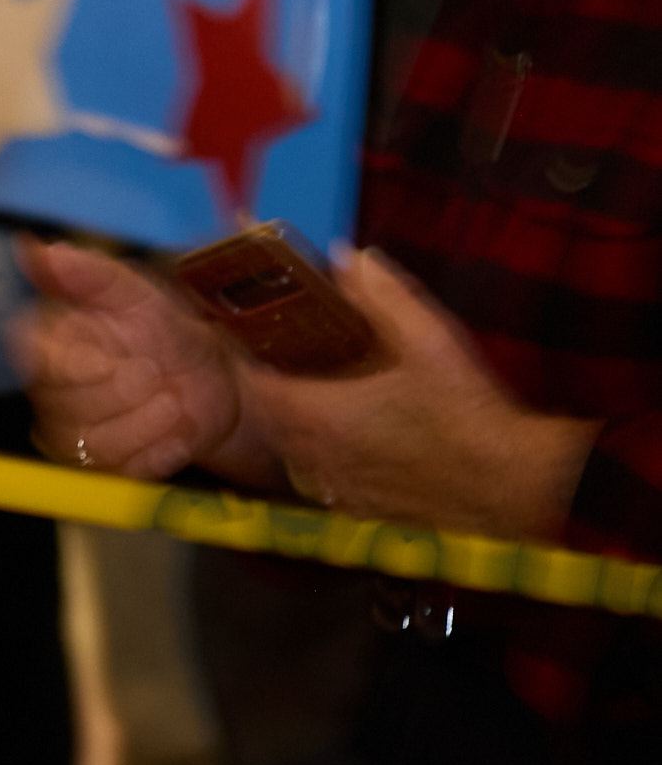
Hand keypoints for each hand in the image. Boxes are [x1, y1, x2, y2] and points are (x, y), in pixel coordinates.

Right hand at [16, 240, 257, 481]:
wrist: (216, 382)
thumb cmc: (168, 332)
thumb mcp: (137, 294)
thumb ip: (89, 274)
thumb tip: (39, 250)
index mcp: (50, 346)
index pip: (35, 363)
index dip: (73, 367)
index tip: (112, 359)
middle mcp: (54, 393)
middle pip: (64, 410)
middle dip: (125, 394)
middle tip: (157, 372)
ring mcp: (79, 433)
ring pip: (94, 445)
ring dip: (148, 423)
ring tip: (174, 402)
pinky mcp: (109, 468)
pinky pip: (123, 472)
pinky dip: (161, 451)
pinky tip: (178, 431)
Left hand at [242, 251, 599, 539]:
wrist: (518, 485)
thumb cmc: (468, 411)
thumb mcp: (429, 339)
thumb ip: (383, 294)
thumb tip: (348, 254)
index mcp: (317, 413)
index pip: (253, 383)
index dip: (246, 358)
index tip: (250, 335)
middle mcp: (315, 456)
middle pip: (269, 419)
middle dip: (270, 388)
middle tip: (284, 358)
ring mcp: (339, 488)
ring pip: (295, 452)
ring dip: (296, 424)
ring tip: (316, 393)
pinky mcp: (365, 509)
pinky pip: (326, 480)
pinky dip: (327, 456)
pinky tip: (354, 439)